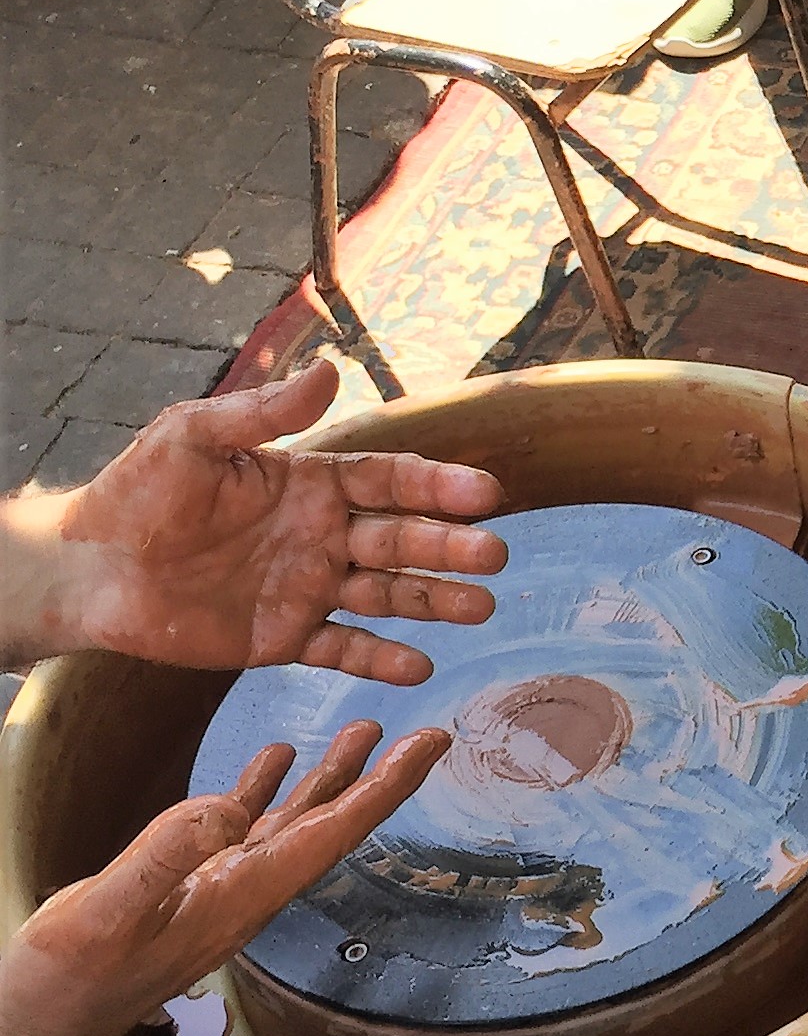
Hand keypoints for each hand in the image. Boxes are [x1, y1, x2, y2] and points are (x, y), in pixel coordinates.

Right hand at [0, 723, 447, 1035]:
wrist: (35, 1023)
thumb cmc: (67, 982)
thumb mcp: (106, 915)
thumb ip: (166, 858)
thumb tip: (228, 810)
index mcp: (244, 896)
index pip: (333, 833)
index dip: (388, 787)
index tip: (433, 746)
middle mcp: (248, 891)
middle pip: (329, 824)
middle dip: (377, 778)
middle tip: (422, 733)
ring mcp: (220, 888)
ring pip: (291, 821)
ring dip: (328, 777)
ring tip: (362, 730)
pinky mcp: (188, 885)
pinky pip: (240, 828)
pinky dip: (262, 790)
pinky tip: (273, 759)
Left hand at [9, 360, 505, 682]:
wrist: (86, 571)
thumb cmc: (135, 494)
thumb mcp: (193, 436)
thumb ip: (264, 412)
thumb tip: (332, 370)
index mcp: (309, 484)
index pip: (389, 482)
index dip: (437, 487)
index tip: (484, 494)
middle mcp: (321, 535)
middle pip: (400, 539)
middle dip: (449, 547)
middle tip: (493, 555)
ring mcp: (307, 589)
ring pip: (387, 595)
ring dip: (435, 601)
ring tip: (481, 608)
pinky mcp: (283, 639)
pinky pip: (342, 650)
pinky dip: (381, 659)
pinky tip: (419, 666)